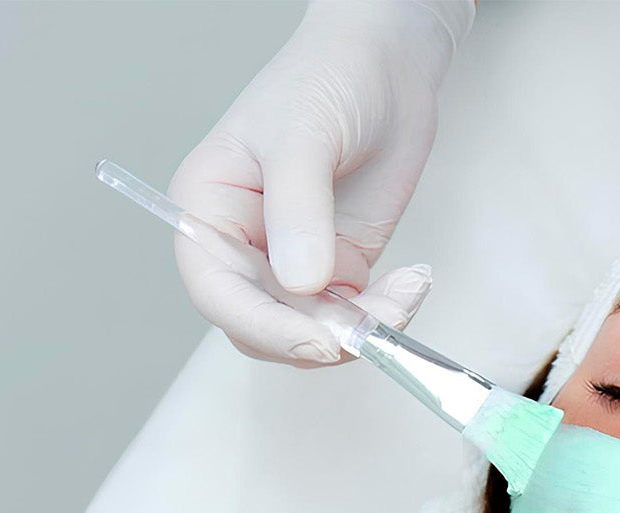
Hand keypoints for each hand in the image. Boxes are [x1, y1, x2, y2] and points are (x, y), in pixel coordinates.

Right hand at [169, 1, 475, 365]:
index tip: (317, 342)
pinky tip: (412, 284)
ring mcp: (291, 262)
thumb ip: (299, 211)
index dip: (263, 327)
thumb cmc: (328, 78)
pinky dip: (383, 317)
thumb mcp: (304, 137)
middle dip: (315, 339)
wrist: (389, 64)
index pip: (217, 292)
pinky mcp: (338, 269)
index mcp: (207, 210)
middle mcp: (242, 245)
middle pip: (260, 327)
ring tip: (406, 294)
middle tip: (370, 330)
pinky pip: (351, 318)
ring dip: (358, 332)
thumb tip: (301, 283)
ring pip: (310, 333)